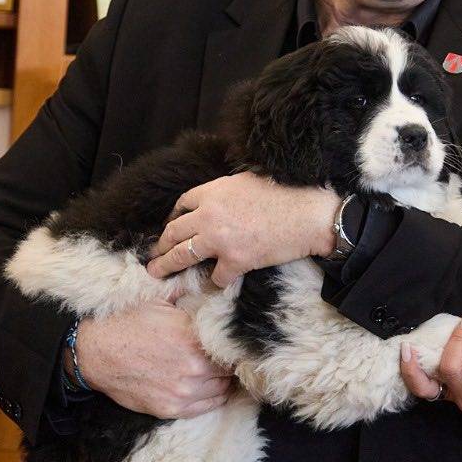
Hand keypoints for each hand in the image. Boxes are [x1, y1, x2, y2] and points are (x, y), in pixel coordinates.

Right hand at [75, 301, 232, 417]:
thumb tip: (208, 287)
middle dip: (229, 362)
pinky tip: (211, 388)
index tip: (232, 342)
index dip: (232, 344)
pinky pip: (207, 406)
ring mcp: (183, 390)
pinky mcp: (171, 408)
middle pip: (229, 369)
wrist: (94, 352)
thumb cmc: (125, 324)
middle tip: (228, 358)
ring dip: (223, 380)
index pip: (230, 346)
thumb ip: (186, 298)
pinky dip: (213, 397)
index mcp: (192, 337)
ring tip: (220, 372)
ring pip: (222, 389)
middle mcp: (193, 366)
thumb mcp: (157, 302)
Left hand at [147, 173, 339, 286]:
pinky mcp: (236, 261)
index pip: (182, 205)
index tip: (171, 226)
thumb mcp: (248, 181)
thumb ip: (227, 191)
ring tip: (157, 272)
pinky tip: (217, 281)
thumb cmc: (286, 193)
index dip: (174, 217)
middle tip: (153, 254)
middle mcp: (209, 215)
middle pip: (174, 232)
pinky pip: (217, 276)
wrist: (309, 214)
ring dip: (168, 265)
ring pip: (184, 255)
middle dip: (161, 245)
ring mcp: (220, 240)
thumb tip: (219, 200)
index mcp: (212, 192)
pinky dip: (217, 280)